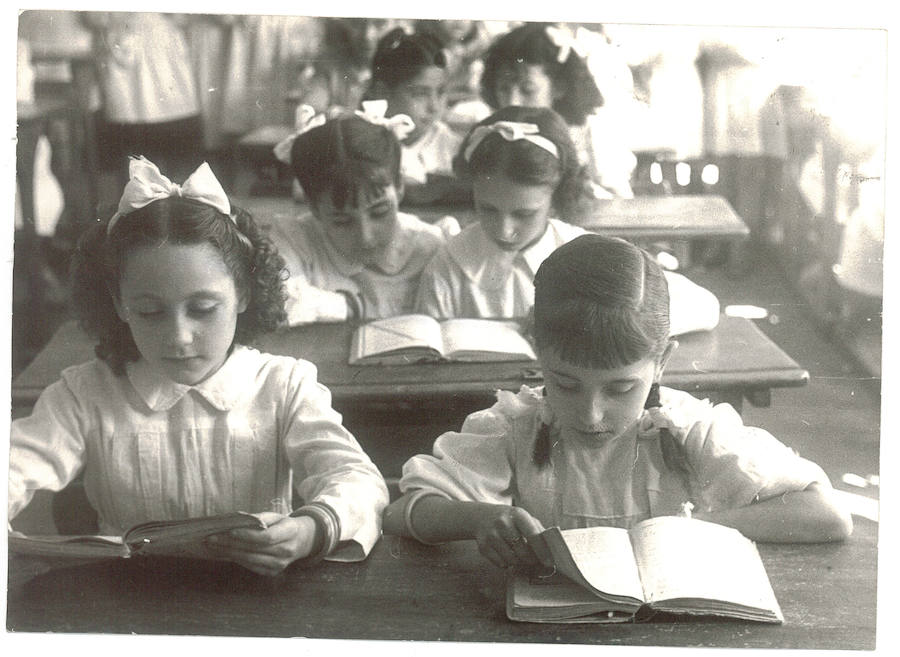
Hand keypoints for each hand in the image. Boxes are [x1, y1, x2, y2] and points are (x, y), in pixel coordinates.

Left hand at [203, 512, 318, 575]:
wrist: (301, 541)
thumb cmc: (283, 525)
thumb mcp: (276, 516)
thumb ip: (259, 518)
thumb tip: (237, 521)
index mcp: (290, 532)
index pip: (266, 537)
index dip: (246, 535)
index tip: (228, 531)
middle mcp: (286, 551)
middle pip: (254, 550)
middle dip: (230, 544)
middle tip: (211, 538)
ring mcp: (280, 565)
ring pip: (250, 560)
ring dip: (229, 553)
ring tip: (213, 546)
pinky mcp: (272, 572)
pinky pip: (251, 566)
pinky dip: (236, 559)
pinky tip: (224, 553)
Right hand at [474, 506, 544, 569]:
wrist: (481, 517)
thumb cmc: (509, 519)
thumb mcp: (523, 517)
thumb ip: (538, 530)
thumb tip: (552, 549)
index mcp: (517, 514)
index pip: (534, 536)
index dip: (542, 551)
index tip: (549, 561)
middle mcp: (503, 523)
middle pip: (523, 552)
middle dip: (530, 559)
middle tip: (533, 560)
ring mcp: (492, 535)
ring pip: (512, 560)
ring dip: (518, 562)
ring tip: (519, 556)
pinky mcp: (483, 546)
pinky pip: (501, 563)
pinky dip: (506, 563)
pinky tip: (506, 555)